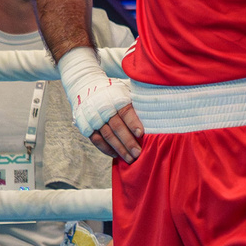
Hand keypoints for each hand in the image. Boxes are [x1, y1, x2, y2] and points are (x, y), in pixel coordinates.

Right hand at [59, 47, 143, 162]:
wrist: (87, 86)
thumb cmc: (114, 91)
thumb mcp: (126, 89)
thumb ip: (139, 97)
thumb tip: (158, 107)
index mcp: (116, 98)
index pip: (125, 112)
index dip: (133, 123)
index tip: (141, 134)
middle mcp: (104, 108)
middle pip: (117, 127)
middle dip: (128, 142)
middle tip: (138, 153)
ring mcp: (94, 118)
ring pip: (107, 136)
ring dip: (119, 149)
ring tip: (130, 159)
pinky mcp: (87, 126)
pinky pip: (96, 140)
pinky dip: (106, 149)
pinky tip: (116, 155)